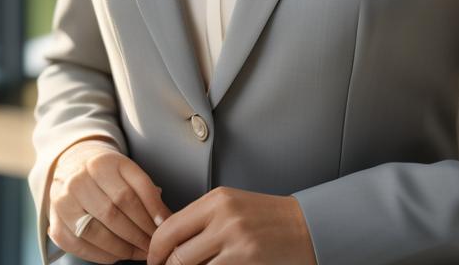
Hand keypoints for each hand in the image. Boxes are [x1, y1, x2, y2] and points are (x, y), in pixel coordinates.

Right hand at [47, 138, 171, 263]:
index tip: (163, 228)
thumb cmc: (106, 171)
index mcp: (100, 164)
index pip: (127, 195)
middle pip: (112, 214)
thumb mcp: (127, 169)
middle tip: (153, 245)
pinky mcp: (56, 224)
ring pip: (95, 233)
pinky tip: (118, 255)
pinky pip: (80, 246)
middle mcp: (78, 182)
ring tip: (140, 252)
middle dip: (137, 235)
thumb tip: (163, 218)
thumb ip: (145, 190)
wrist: (72, 165)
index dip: (148, 215)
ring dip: (122, 248)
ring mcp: (63, 203)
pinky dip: (102, 255)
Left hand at [146, 186, 316, 264]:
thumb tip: (170, 244)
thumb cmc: (268, 220)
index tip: (153, 262)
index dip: (154, 251)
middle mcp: (223, 217)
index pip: (168, 227)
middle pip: (175, 254)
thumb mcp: (232, 209)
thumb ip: (202, 222)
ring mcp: (235, 240)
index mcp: (216, 200)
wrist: (306, 227)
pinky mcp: (246, 260)